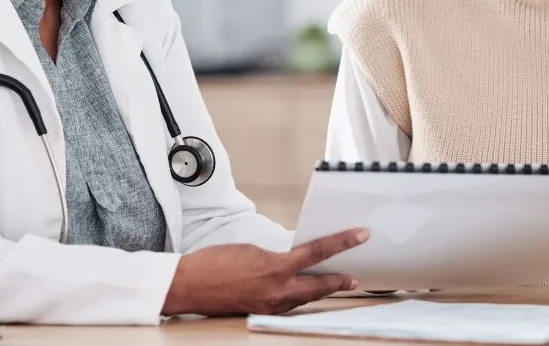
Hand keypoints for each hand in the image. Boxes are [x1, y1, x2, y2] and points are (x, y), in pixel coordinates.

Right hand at [161, 228, 369, 316]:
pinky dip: (297, 297)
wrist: (189, 285)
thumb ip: (276, 255)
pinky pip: (287, 304)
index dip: (342, 243)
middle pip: (319, 285)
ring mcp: (270, 305)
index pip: (318, 252)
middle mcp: (277, 291)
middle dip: (338, 280)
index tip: (359, 236)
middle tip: (354, 278)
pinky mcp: (261, 311)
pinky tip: (300, 293)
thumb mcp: (251, 249)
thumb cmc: (213, 264)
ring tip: (333, 284)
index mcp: (276, 269)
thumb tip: (291, 259)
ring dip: (319, 291)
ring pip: (304, 298)